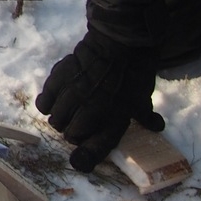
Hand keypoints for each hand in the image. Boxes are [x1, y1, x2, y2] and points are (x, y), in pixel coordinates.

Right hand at [35, 28, 163, 170]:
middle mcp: (90, 112)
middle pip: (69, 135)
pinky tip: (54, 100)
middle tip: (78, 124)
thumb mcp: (144, 98)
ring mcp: (73, 95)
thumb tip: (156, 127)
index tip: (82, 157)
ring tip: (66, 111)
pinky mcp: (59, 80)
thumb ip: (146, 116)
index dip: (86, 157)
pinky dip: (47, 104)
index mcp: (113, 120)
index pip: (95, 148)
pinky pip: (44, 101)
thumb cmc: (135, 73)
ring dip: (60, 118)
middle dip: (72, 132)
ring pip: (55, 119)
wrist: (120, 42)